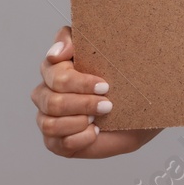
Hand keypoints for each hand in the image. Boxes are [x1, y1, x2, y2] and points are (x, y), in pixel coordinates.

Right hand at [33, 26, 160, 157]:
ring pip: (50, 124)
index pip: (52, 72)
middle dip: (84, 104)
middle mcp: (46, 93)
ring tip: (100, 117)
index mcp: (54, 68)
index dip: (79, 81)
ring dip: (80, 121)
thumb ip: (75, 41)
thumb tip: (55, 53)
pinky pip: (60, 143)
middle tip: (108, 103)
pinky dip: (81, 138)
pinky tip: (96, 131)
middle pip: (52, 101)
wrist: (137, 110)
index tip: (105, 85)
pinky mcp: (55, 142)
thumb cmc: (120, 79)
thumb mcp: (105, 52)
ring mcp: (48, 119)